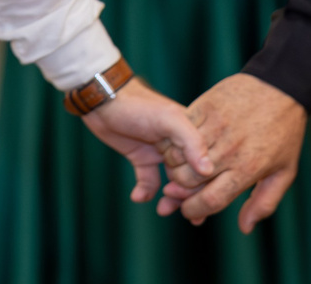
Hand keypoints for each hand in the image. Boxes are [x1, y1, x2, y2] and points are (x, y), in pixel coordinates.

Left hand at [82, 79, 213, 204]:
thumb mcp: (168, 119)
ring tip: (163, 210)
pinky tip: (137, 197)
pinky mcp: (141, 158)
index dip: (201, 183)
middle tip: (175, 205)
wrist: (102, 99)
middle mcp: (179, 145)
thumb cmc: (138, 105)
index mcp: (193, 133)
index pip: (207, 165)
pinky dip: (145, 193)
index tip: (187, 192)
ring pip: (173, 184)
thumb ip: (191, 141)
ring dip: (170, 200)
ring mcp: (160, 152)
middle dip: (186, 196)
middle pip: (192, 178)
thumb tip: (208, 171)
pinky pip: (149, 183)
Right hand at [159, 73, 306, 231]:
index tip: (189, 213)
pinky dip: (174, 140)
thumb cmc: (285, 131)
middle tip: (180, 190)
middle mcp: (229, 149)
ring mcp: (215, 126)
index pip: (211, 200)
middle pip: (189, 180)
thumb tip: (244, 227)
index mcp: (247, 169)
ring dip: (174, 166)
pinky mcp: (205, 106)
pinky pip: (180, 129)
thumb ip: (263, 203)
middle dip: (179, 191)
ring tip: (180, 168)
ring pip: (179, 155)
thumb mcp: (284, 172)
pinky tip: (180, 145)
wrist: (281, 85)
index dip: (194, 211)